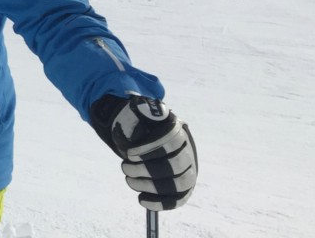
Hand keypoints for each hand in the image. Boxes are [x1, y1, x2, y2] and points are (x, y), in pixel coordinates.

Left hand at [90, 95, 196, 209]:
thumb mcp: (138, 113)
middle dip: (148, 169)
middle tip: (125, 167)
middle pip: (176, 165)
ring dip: (151, 186)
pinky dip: (161, 203)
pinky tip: (141, 199)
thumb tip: (143, 113)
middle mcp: (188, 151)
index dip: (149, 149)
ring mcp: (189, 171)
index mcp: (177, 130)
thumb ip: (139, 111)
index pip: (170, 140)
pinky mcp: (184, 189)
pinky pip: (178, 200)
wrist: (147, 137)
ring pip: (179, 184)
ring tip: (129, 179)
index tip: (129, 153)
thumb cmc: (140, 125)